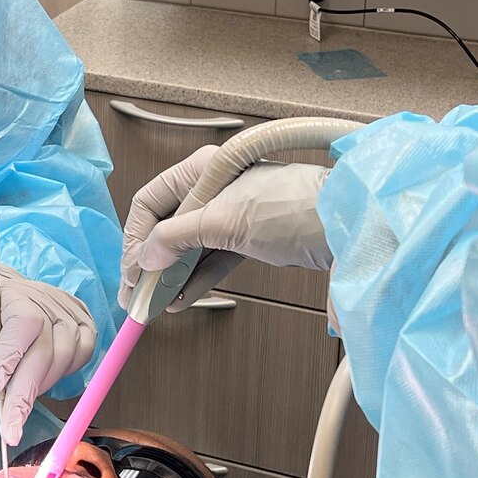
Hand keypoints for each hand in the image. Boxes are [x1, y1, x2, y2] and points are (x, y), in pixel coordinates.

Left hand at [0, 266, 95, 446]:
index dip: (13, 355)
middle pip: (46, 347)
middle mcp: (44, 297)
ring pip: (66, 355)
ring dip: (42, 385)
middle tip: (11, 425)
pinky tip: (42, 379)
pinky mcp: (81, 320)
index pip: (25, 321)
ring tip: (20, 396)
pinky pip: (82, 353)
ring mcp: (67, 308)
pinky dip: (63, 373)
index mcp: (9, 293)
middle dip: (26, 392)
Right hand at [120, 148, 331, 311]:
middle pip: (166, 228)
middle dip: (150, 264)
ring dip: (170, 277)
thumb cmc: (289, 207)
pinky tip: (180, 300)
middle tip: (135, 297)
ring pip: (187, 249)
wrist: (347, 224)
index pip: (150, 203)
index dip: (135, 239)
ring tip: (155, 305)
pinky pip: (211, 261)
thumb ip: (177, 238)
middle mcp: (211, 189)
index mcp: (201, 171)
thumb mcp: (224, 220)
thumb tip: (144, 258)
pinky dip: (195, 281)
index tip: (131, 274)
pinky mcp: (248, 239)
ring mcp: (230, 215)